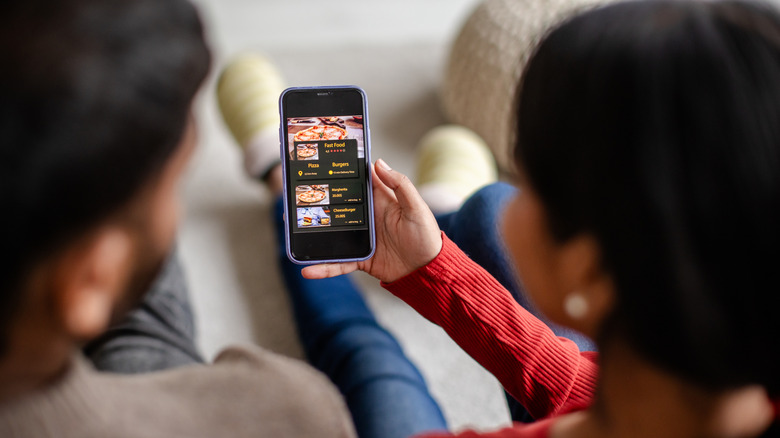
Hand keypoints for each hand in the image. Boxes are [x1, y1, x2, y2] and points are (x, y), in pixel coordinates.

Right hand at [301, 159, 442, 282]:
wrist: (428, 271)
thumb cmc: (426, 236)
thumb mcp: (416, 207)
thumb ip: (400, 184)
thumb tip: (378, 162)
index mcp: (378, 200)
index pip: (355, 182)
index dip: (338, 173)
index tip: (316, 165)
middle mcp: (366, 217)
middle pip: (335, 207)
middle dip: (314, 204)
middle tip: (291, 199)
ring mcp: (360, 238)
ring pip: (330, 234)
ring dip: (311, 233)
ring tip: (289, 230)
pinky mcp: (360, 258)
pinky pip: (338, 262)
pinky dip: (323, 267)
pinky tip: (308, 270)